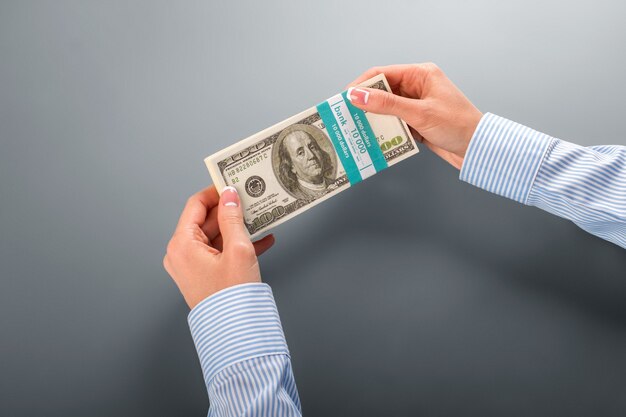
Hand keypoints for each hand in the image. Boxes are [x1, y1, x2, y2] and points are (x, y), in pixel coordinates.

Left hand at [163, 186, 274, 308]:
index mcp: (182, 245)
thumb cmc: (232, 296)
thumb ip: (233, 218)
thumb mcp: (238, 249)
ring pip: (215, 236)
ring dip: (237, 228)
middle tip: (250, 200)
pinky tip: (262, 240)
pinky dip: (238, 245)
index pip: (195, 206)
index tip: (232, 183)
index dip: (215, 192)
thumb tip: (230, 196)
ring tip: (260, 219)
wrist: (235, 332)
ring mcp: (191, 266)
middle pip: (206, 221)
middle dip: (230, 210)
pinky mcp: (204, 276)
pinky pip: (220, 253)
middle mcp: (181, 254)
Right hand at [346, 63, 482, 169]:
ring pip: (386, 109)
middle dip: (366, 104)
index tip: (345, 98)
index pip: (383, 74)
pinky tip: (376, 138)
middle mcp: (417, 87)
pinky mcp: (416, 122)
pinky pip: (394, 123)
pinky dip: (385, 130)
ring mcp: (416, 105)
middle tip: (348, 116)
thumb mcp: (419, 113)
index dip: (362, 85)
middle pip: (382, 92)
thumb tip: (358, 96)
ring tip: (359, 129)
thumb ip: (387, 104)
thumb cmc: (458, 125)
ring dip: (375, 119)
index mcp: (420, 74)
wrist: (478, 148)